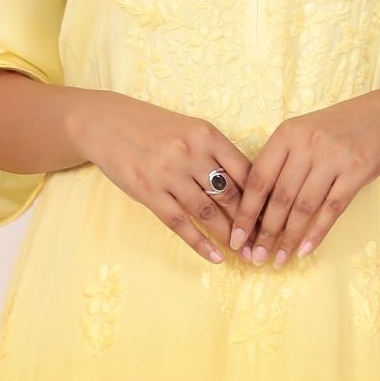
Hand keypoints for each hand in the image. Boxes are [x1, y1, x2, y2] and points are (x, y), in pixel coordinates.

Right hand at [72, 90, 253, 261]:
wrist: (105, 123)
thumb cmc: (152, 128)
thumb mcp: (189, 130)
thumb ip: (216, 154)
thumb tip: (249, 187)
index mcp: (207, 134)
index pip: (246, 171)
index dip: (263, 198)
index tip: (274, 217)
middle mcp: (190, 153)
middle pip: (230, 195)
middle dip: (250, 223)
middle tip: (265, 243)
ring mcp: (168, 174)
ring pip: (208, 212)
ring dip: (229, 237)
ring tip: (245, 254)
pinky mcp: (148, 192)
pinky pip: (179, 223)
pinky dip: (200, 243)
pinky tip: (216, 257)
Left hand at [228, 88, 379, 261]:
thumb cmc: (340, 128)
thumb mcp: (305, 133)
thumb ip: (282, 161)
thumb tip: (256, 207)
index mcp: (287, 133)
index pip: (259, 179)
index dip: (245, 212)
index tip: (236, 237)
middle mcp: (308, 143)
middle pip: (280, 197)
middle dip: (265, 233)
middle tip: (256, 258)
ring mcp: (334, 157)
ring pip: (304, 207)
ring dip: (289, 238)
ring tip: (278, 260)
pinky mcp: (357, 171)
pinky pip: (332, 209)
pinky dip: (317, 233)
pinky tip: (305, 251)